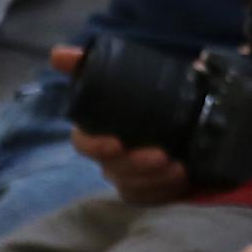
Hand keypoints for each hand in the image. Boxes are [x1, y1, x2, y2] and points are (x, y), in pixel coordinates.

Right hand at [46, 48, 197, 205]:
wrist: (194, 115)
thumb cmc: (153, 95)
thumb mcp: (132, 73)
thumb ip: (93, 65)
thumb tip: (57, 53)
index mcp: (100, 130)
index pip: (84, 143)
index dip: (95, 145)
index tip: (115, 143)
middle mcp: (111, 156)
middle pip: (111, 168)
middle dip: (134, 164)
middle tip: (160, 155)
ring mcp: (130, 176)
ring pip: (132, 186)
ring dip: (154, 179)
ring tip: (178, 167)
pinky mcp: (151, 190)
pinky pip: (151, 198)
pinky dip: (165, 191)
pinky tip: (182, 179)